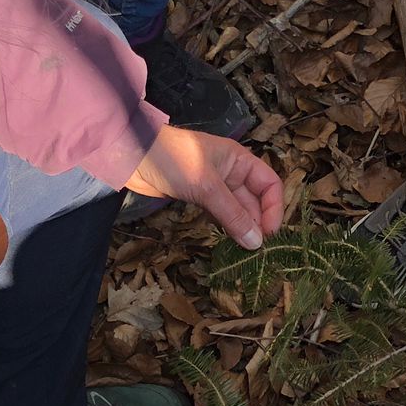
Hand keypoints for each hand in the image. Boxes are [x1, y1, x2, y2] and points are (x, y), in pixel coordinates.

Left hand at [126, 125, 283, 248]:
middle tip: (256, 250)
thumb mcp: (207, 187)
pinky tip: (227, 242)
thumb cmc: (173, 160)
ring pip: (236, 210)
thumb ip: (232, 215)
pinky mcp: (198, 196)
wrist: (131, 155)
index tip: (270, 233)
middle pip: (254, 200)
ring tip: (244, 250)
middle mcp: (231, 172)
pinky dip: (225, 227)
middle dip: (256, 223)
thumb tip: (256, 242)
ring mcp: (214, 185)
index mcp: (239, 160)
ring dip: (241, 228)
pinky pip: (220, 214)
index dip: (274, 208)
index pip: (269, 184)